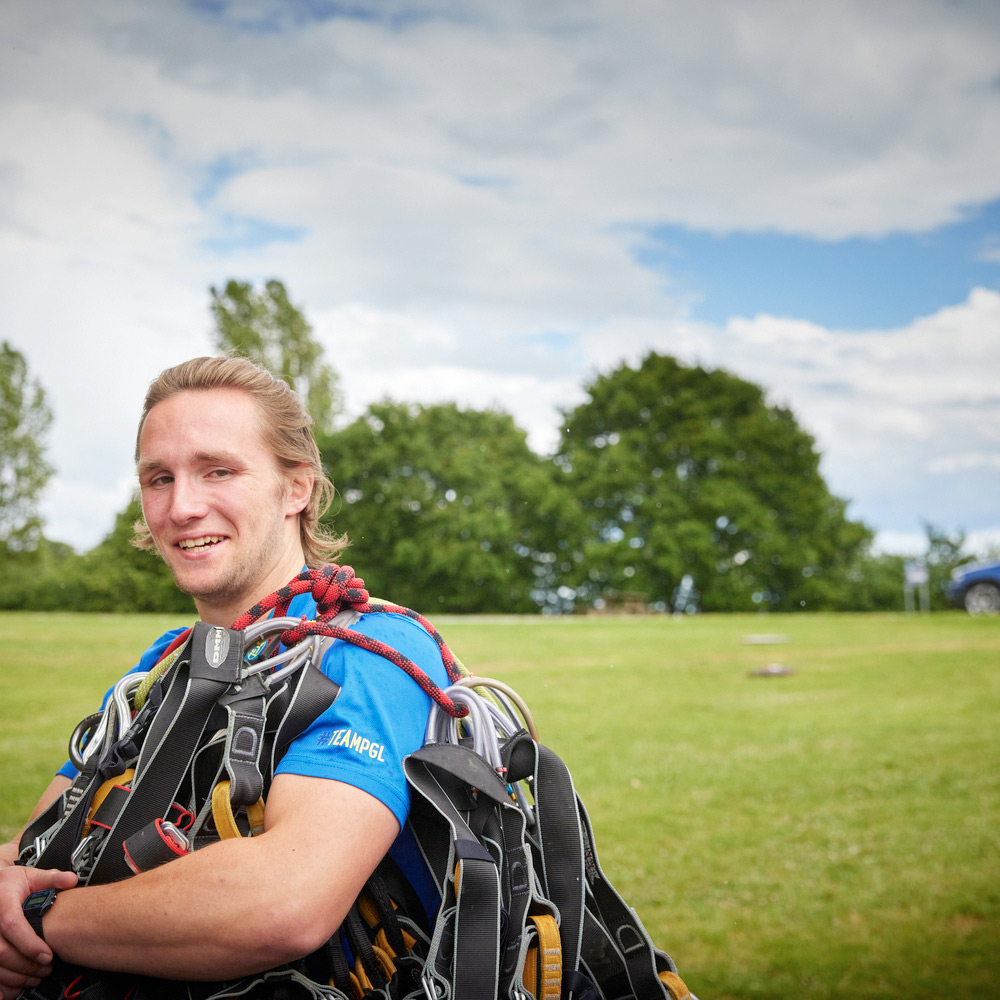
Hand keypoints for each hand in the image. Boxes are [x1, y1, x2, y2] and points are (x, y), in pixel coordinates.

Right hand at [0, 866, 76, 999]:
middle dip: (26, 964)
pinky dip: (3, 983)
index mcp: (3, 901)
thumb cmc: (13, 885)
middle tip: (46, 968)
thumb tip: (71, 880)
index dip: (29, 943)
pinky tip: (17, 985)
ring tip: (37, 976)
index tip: (47, 955)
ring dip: (16, 976)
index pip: (11, 924)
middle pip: (2, 951)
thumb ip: (52, 879)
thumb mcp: (32, 877)